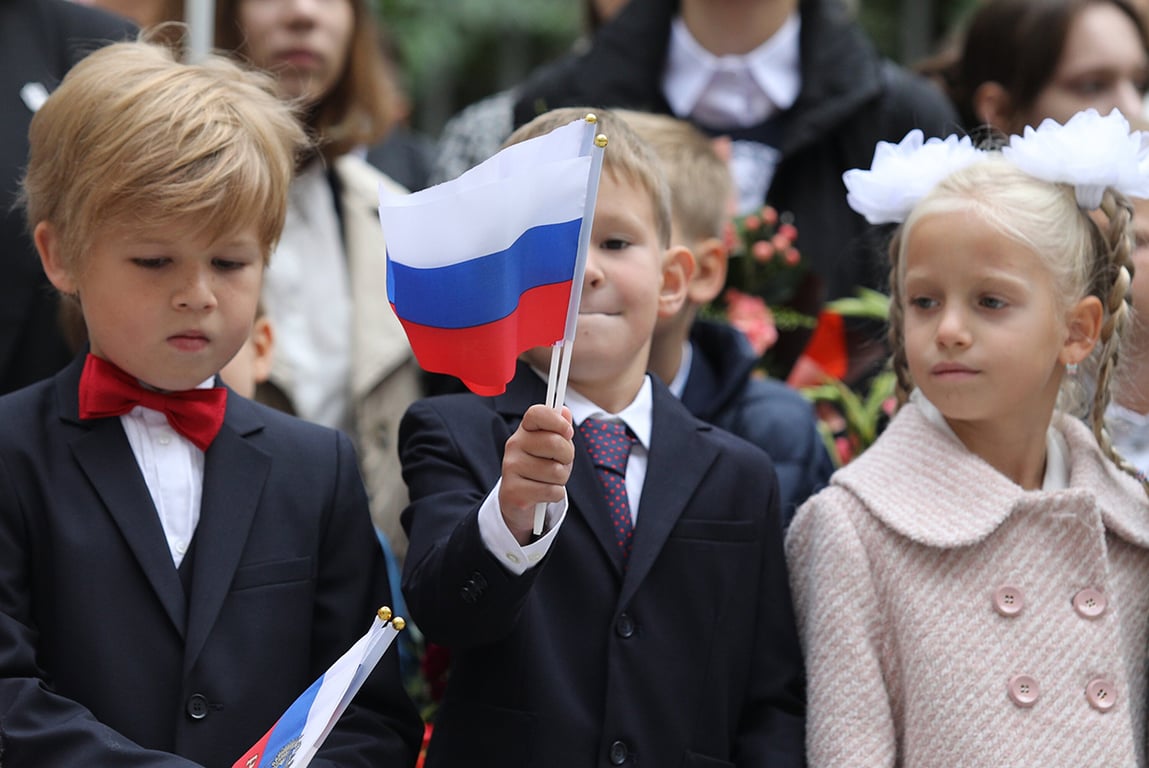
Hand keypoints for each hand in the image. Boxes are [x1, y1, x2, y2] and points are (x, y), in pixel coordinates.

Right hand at [499, 404, 573, 543]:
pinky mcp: (513, 492)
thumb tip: (565, 412)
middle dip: (567, 456)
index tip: (568, 432)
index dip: (557, 420)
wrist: (519, 500)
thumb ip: (560, 430)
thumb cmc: (541, 469)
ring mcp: (510, 468)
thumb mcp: (554, 448)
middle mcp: (514, 445)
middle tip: (560, 462)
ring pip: (556, 471)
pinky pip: (552, 491)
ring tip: (549, 480)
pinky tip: (543, 493)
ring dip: (561, 479)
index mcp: (525, 430)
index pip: (537, 413)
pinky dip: (555, 494)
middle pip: (555, 443)